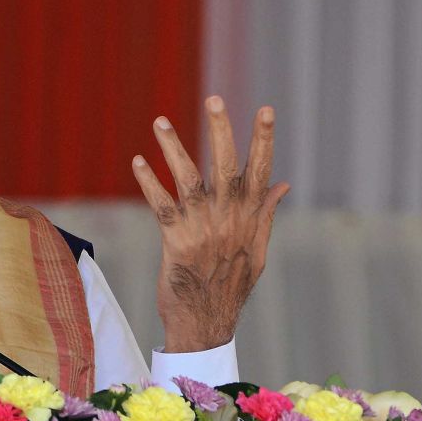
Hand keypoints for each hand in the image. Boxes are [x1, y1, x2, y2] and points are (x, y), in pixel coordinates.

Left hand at [131, 96, 289, 352]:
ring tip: (160, 121)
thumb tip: (283, 183)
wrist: (206, 323)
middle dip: (220, 130)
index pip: (260, 171)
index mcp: (249, 217)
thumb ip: (265, 213)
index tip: (265, 109)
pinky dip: (149, 182)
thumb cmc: (230, 285)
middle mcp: (228, 218)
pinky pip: (160, 205)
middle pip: (225, 166)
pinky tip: (138, 162)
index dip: (263, 140)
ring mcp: (202, 228)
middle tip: (213, 98)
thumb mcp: (257, 250)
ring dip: (173, 148)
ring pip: (189, 180)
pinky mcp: (175, 241)